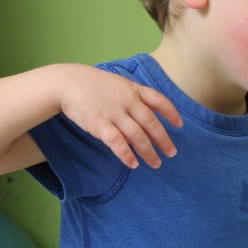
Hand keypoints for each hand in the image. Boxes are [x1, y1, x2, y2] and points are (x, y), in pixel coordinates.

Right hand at [58, 65, 182, 168]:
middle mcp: (127, 101)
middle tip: (171, 153)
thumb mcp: (118, 84)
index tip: (179, 125)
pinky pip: (117, 143)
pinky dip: (126, 155)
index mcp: (134, 89)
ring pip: (137, 136)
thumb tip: (144, 118)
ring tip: (156, 163)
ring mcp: (114, 113)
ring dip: (148, 152)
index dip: (171, 113)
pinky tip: (133, 164)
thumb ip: (133, 98)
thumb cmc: (94, 85)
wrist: (68, 83)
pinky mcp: (100, 124)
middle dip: (163, 140)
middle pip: (151, 123)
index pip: (159, 101)